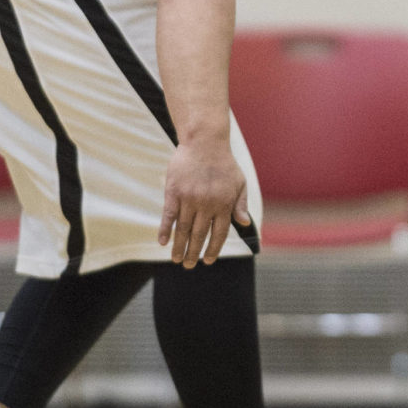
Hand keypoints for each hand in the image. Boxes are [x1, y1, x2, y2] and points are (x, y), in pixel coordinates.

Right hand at [158, 141, 252, 266]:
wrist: (205, 142)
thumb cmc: (224, 164)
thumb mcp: (239, 183)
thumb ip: (241, 204)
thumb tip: (244, 224)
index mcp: (224, 203)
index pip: (219, 233)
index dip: (213, 248)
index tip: (208, 260)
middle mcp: (207, 203)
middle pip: (200, 234)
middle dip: (194, 252)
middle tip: (189, 266)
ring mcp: (189, 198)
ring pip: (184, 228)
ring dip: (179, 246)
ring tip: (176, 260)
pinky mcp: (174, 191)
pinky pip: (169, 215)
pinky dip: (165, 229)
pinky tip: (163, 242)